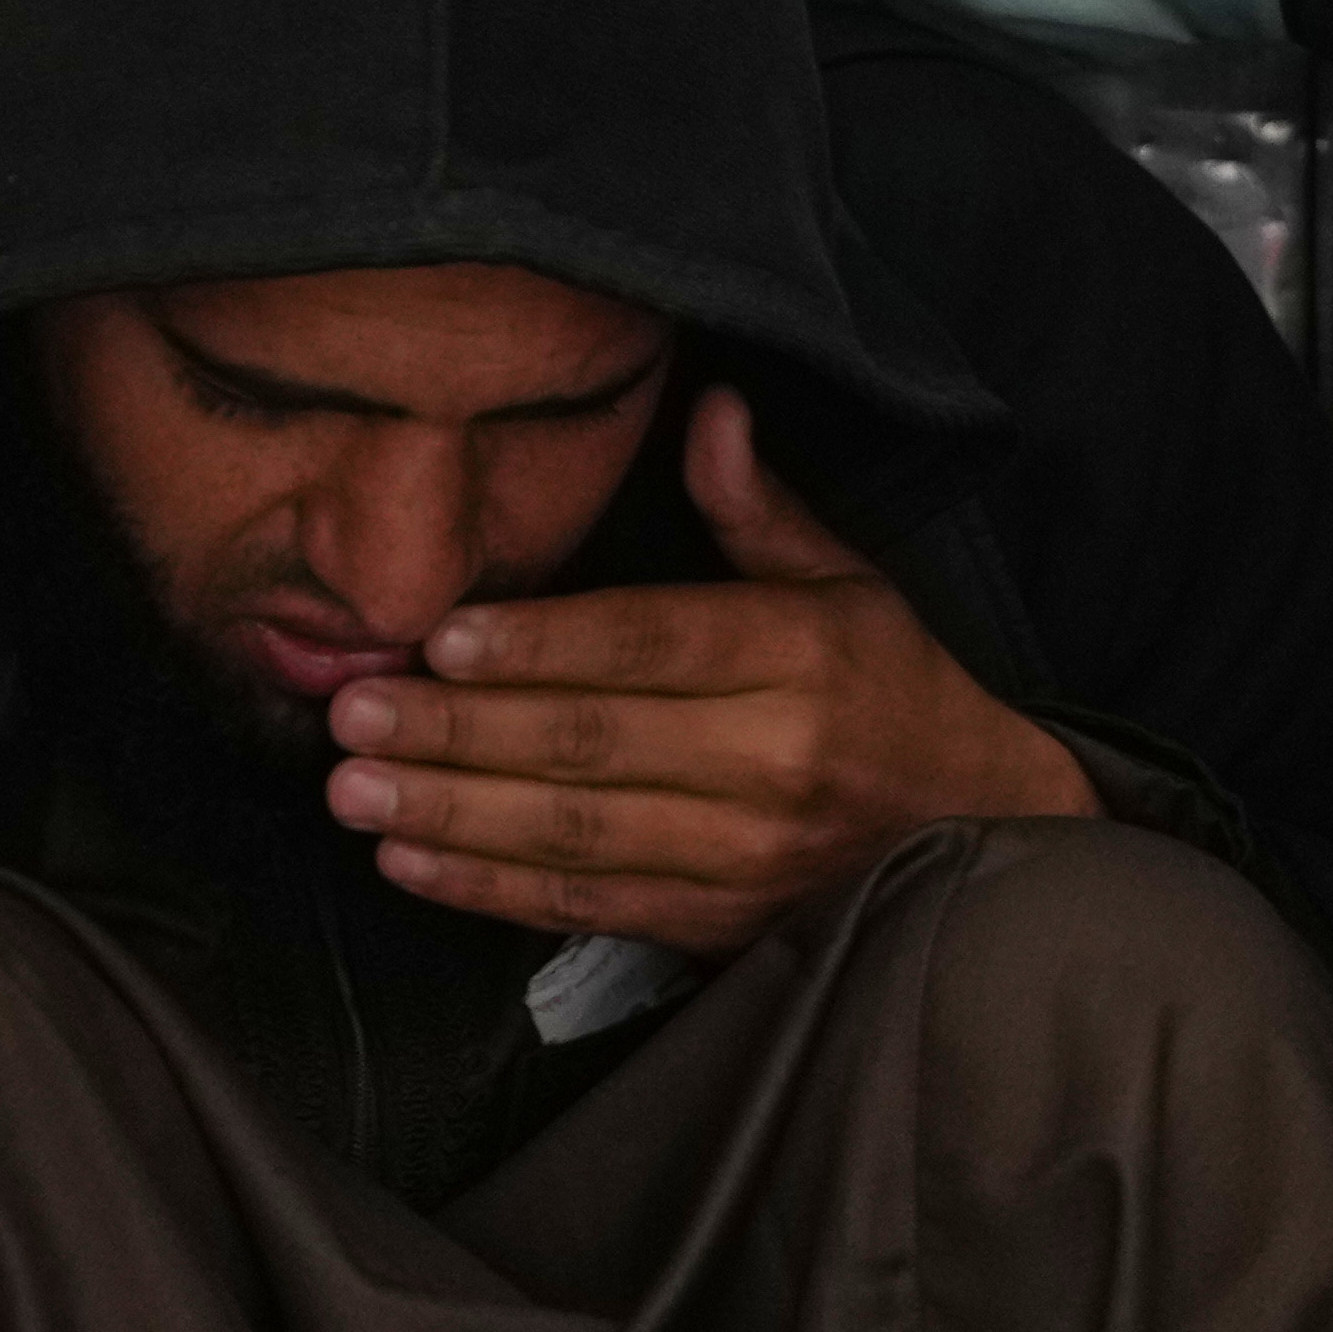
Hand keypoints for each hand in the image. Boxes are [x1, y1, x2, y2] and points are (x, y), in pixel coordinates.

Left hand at [327, 388, 1093, 950]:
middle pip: (592, 743)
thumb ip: (756, 509)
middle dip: (460, 732)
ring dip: (455, 814)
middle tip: (354, 714)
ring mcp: (745, 853)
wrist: (978, 828)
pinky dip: (492, 892)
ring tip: (355, 792)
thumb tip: (709, 408)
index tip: (442, 639)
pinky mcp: (720, 924)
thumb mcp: (845, 582)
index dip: (541, 645)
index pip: (649, 643)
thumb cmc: (893, 690)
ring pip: (577, 834)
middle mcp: (774, 758)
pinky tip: (412, 863)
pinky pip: (588, 908)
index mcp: (800, 654)